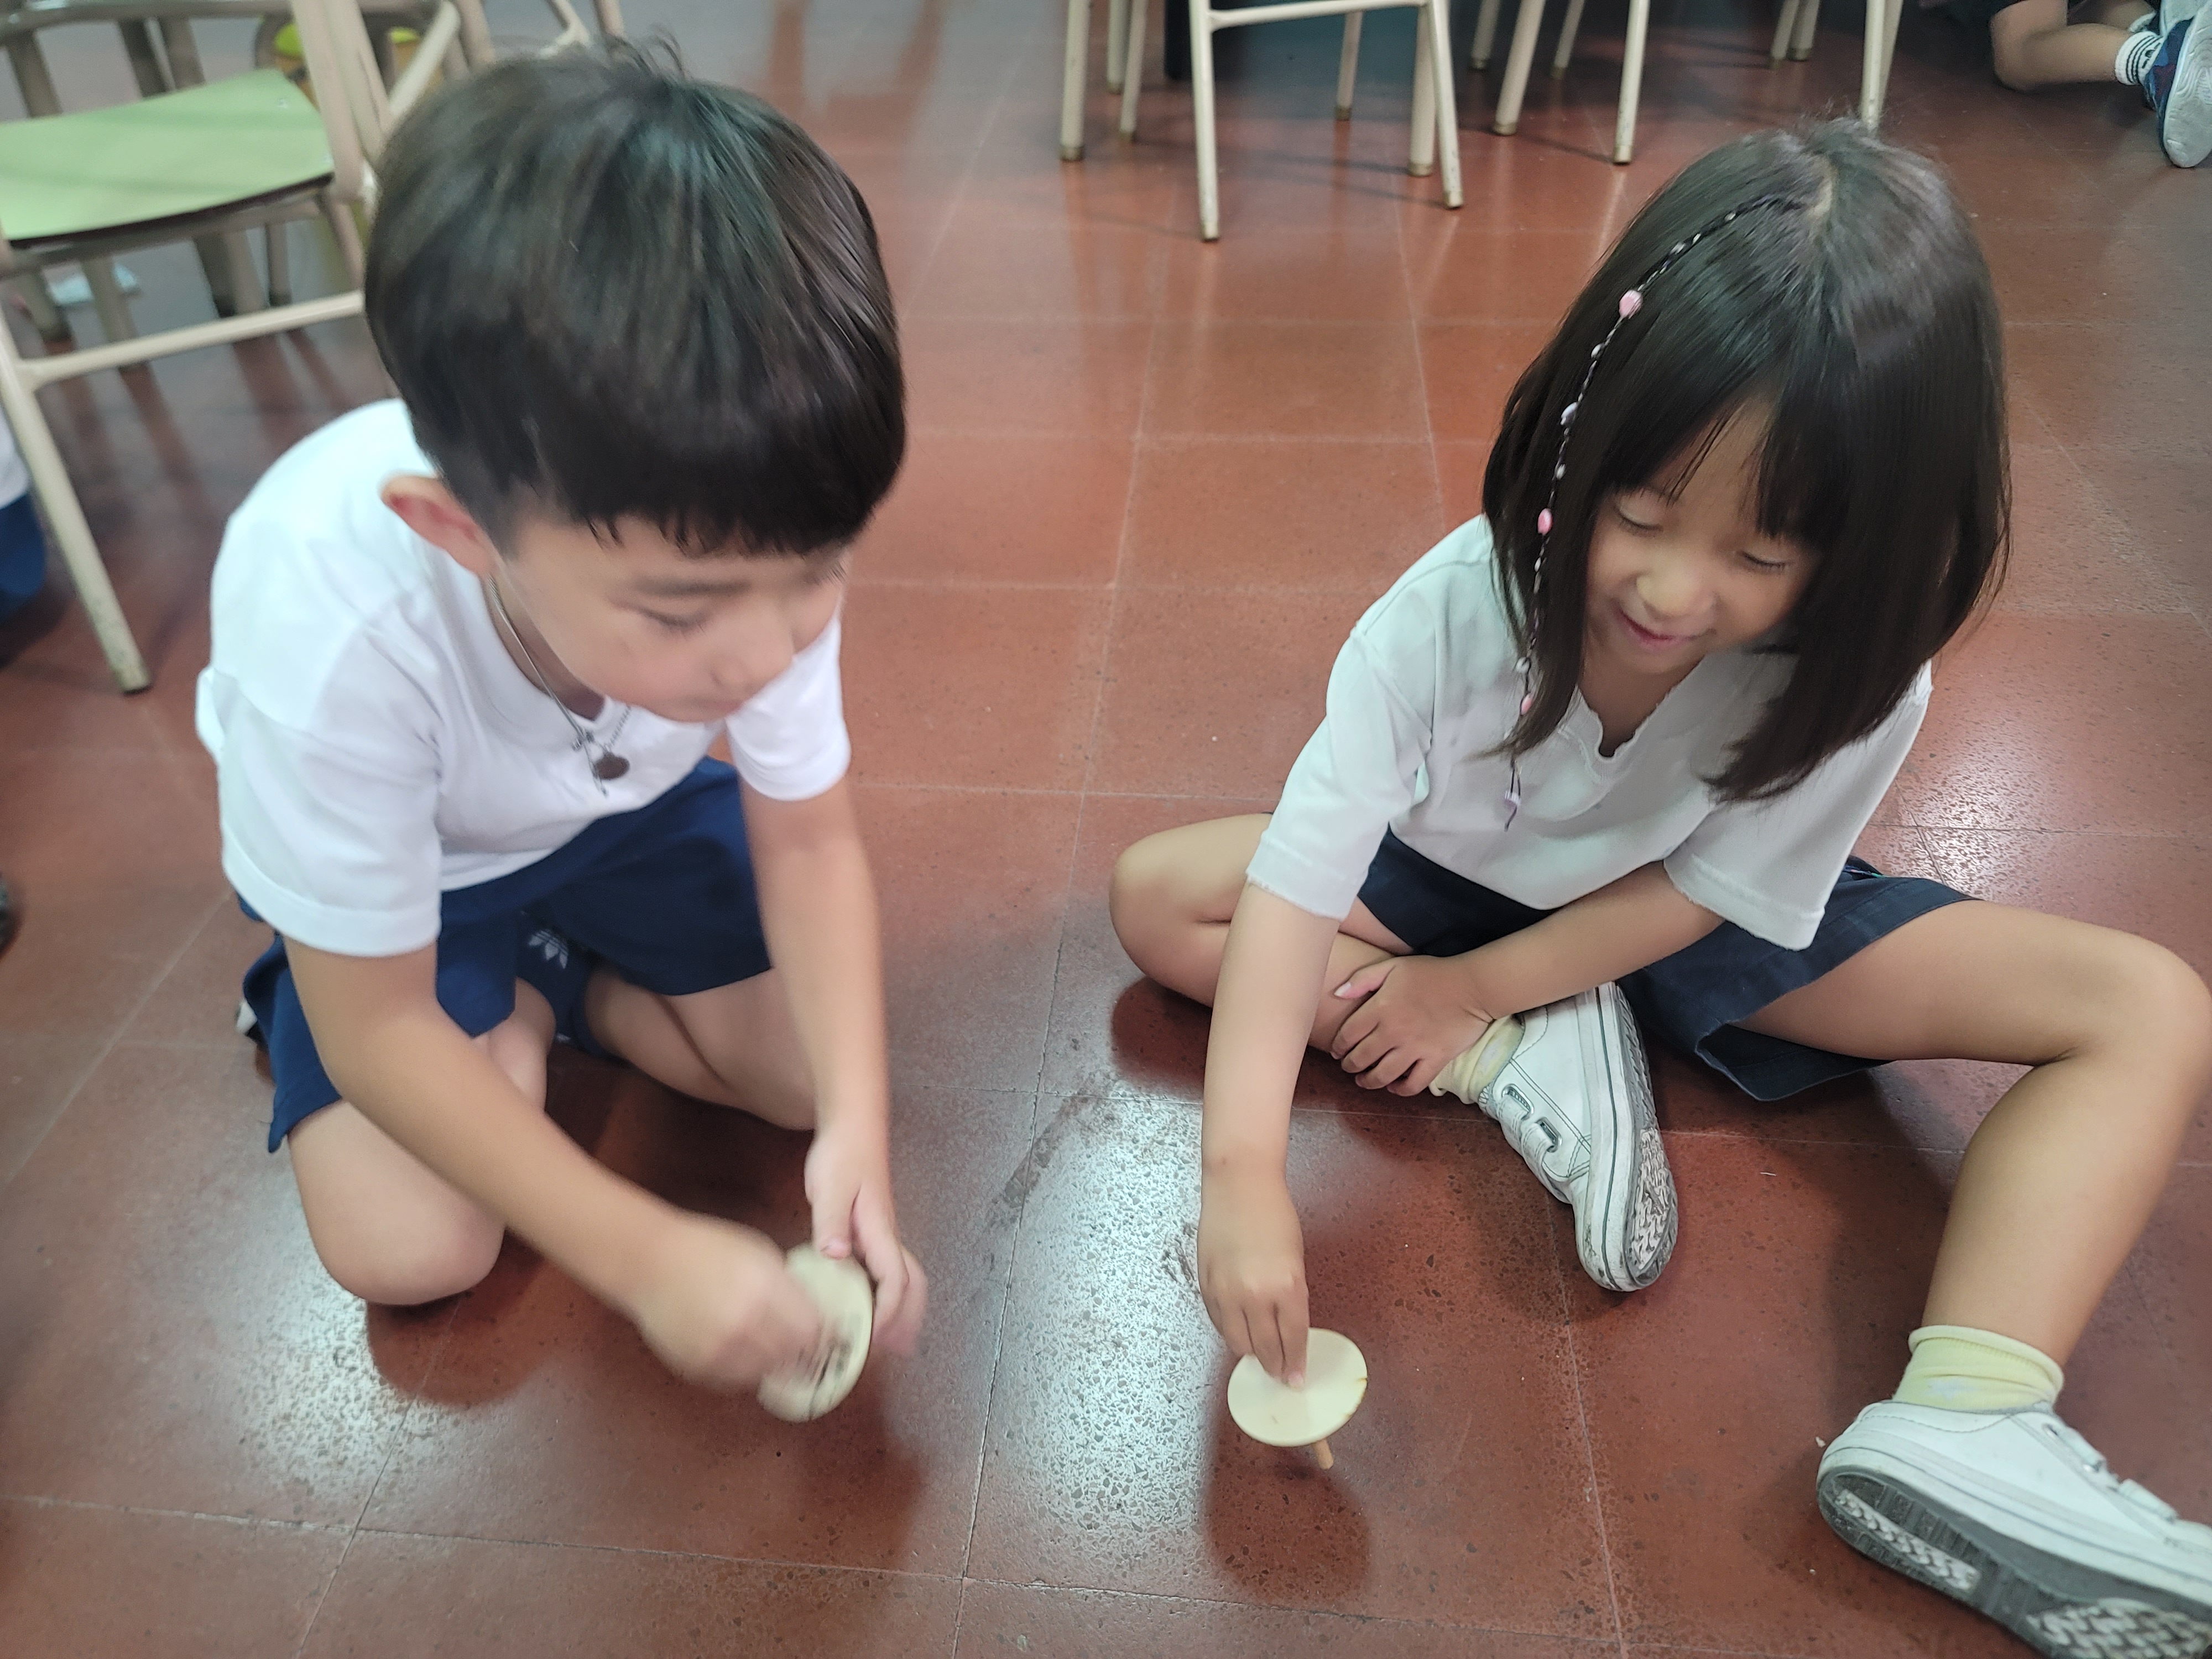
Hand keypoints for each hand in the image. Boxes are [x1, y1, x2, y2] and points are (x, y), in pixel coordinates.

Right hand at [628, 1212, 826, 1390]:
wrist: (649, 1263)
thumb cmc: (704, 1248)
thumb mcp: (759, 1253)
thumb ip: (787, 1284)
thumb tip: (814, 1310)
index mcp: (765, 1289)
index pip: (814, 1328)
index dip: (827, 1332)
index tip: (833, 1333)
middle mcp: (746, 1323)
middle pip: (796, 1354)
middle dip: (807, 1350)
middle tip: (811, 1345)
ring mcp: (721, 1349)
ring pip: (769, 1372)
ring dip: (779, 1361)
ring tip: (777, 1345)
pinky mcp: (700, 1366)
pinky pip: (738, 1379)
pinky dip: (749, 1369)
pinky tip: (746, 1349)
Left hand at [805, 1121, 927, 1355]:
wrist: (853, 1127)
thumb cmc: (844, 1154)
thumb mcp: (831, 1186)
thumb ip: (831, 1220)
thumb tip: (835, 1254)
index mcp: (880, 1230)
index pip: (894, 1280)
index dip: (887, 1313)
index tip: (872, 1338)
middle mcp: (887, 1237)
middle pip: (912, 1286)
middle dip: (905, 1321)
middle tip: (893, 1353)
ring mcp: (883, 1236)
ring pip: (906, 1280)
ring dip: (903, 1312)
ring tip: (891, 1343)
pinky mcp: (873, 1233)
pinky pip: (889, 1272)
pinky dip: (888, 1296)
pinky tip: (869, 1307)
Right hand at [1198, 1168, 1308, 1382]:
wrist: (1238, 1184)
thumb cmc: (1274, 1213)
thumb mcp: (1295, 1258)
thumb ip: (1291, 1295)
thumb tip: (1286, 1326)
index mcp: (1286, 1287)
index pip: (1292, 1338)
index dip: (1295, 1362)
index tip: (1296, 1379)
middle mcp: (1254, 1295)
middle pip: (1264, 1347)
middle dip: (1274, 1365)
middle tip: (1280, 1374)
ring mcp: (1226, 1292)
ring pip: (1236, 1340)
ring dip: (1250, 1351)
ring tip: (1259, 1355)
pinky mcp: (1205, 1284)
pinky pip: (1217, 1321)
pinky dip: (1229, 1331)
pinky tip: (1238, 1332)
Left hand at [1328, 954, 1495, 1094]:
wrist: (1472, 986)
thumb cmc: (1432, 973)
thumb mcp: (1393, 966)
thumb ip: (1362, 978)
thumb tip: (1337, 993)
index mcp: (1380, 1008)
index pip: (1348, 1035)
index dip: (1338, 1047)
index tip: (1336, 1052)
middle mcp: (1393, 1032)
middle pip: (1361, 1058)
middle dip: (1349, 1066)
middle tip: (1348, 1067)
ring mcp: (1415, 1048)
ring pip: (1383, 1075)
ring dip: (1368, 1081)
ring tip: (1363, 1081)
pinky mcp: (1435, 1060)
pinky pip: (1414, 1083)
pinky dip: (1401, 1089)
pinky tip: (1394, 1086)